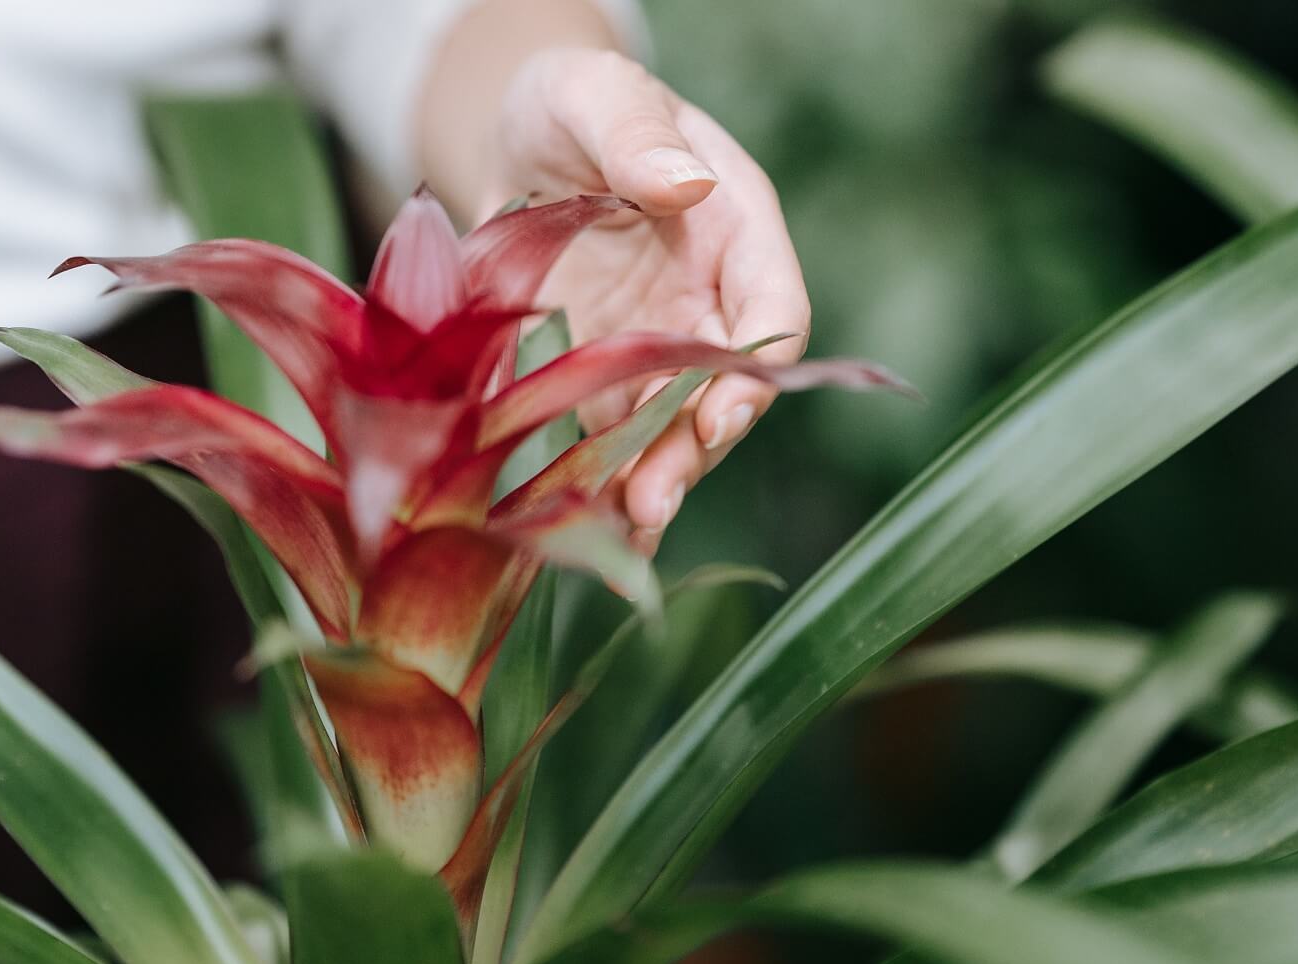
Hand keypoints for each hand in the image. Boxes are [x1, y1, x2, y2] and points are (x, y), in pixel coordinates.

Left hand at [480, 48, 810, 548]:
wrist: (522, 140)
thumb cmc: (573, 102)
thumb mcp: (597, 94)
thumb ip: (638, 134)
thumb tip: (685, 186)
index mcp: (736, 233)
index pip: (774, 313)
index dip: (756, 373)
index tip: (720, 416)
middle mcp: (707, 301)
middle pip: (723, 392)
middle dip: (692, 452)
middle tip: (653, 503)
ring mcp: (655, 345)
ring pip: (669, 428)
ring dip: (649, 482)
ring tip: (618, 535)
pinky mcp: (601, 373)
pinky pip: (609, 434)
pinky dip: (597, 480)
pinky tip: (579, 527)